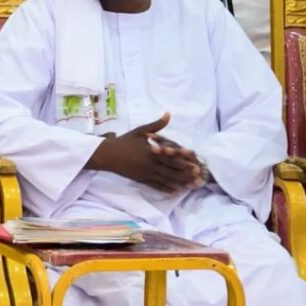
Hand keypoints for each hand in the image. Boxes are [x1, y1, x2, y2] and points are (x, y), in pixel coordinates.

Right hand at [86, 113, 202, 192]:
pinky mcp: (141, 179)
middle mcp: (150, 163)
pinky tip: (175, 191)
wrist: (107, 154)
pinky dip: (166, 188)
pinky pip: (156, 185)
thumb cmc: (124, 141)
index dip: (184, 160)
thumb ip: (156, 125)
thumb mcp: (140, 131)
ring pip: (166, 179)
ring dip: (179, 182)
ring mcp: (145, 172)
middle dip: (185, 173)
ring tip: (190, 186)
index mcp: (151, 150)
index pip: (171, 156)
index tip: (195, 162)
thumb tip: (168, 114)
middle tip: (198, 177)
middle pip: (171, 169)